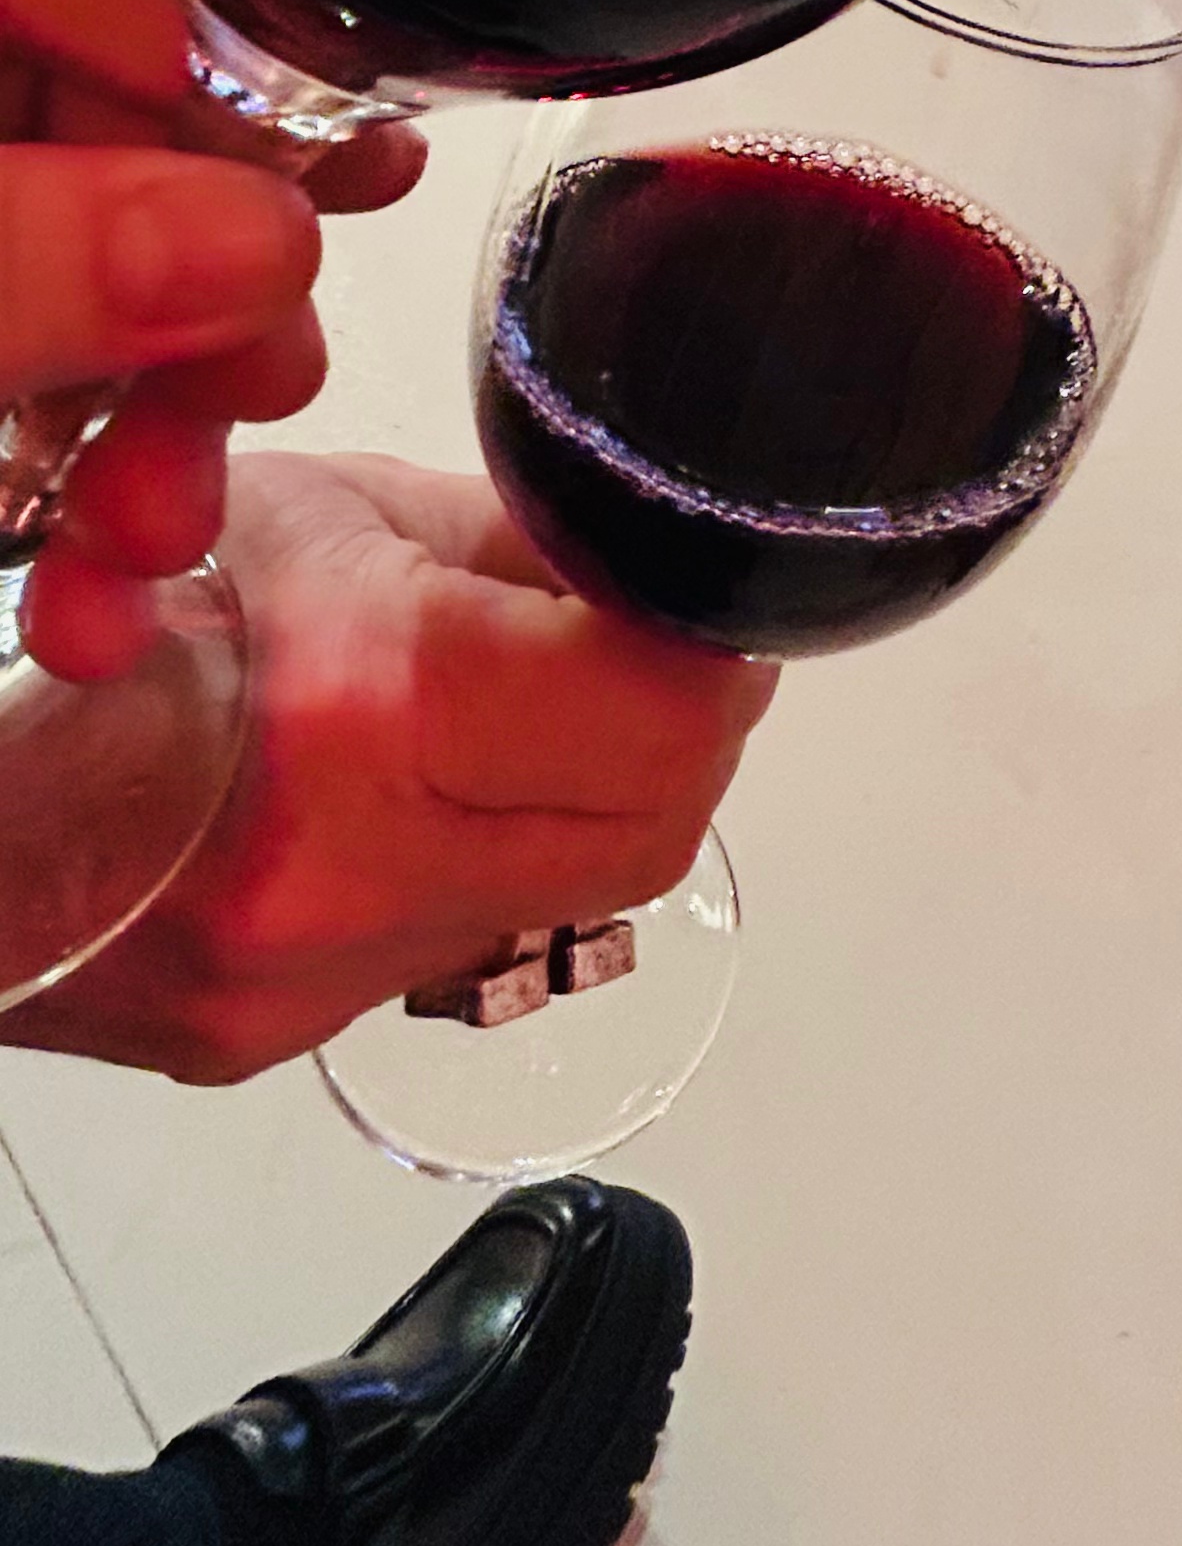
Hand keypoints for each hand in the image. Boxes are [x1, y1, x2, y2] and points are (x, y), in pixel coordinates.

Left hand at [0, 0, 422, 678]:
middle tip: (257, 379)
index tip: (316, 167)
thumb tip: (252, 237)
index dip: (207, 42)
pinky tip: (84, 613)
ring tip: (159, 532)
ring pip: (84, 295)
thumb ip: (30, 256)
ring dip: (146, 432)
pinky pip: (20, 409)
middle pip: (111, 130)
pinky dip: (61, 511)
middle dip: (200, 287)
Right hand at [0, 453, 775, 1078]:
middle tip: (650, 646)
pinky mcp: (287, 1038)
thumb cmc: (105, 608)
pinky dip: (477, 860)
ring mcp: (318, 981)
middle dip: (683, 730)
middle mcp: (352, 870)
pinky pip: (458, 946)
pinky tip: (416, 783)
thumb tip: (652, 557)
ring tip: (530, 702)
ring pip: (572, 900)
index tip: (706, 595)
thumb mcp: (319, 507)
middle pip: (656, 827)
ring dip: (594, 799)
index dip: (712, 641)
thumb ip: (509, 542)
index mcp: (371, 705)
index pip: (666, 709)